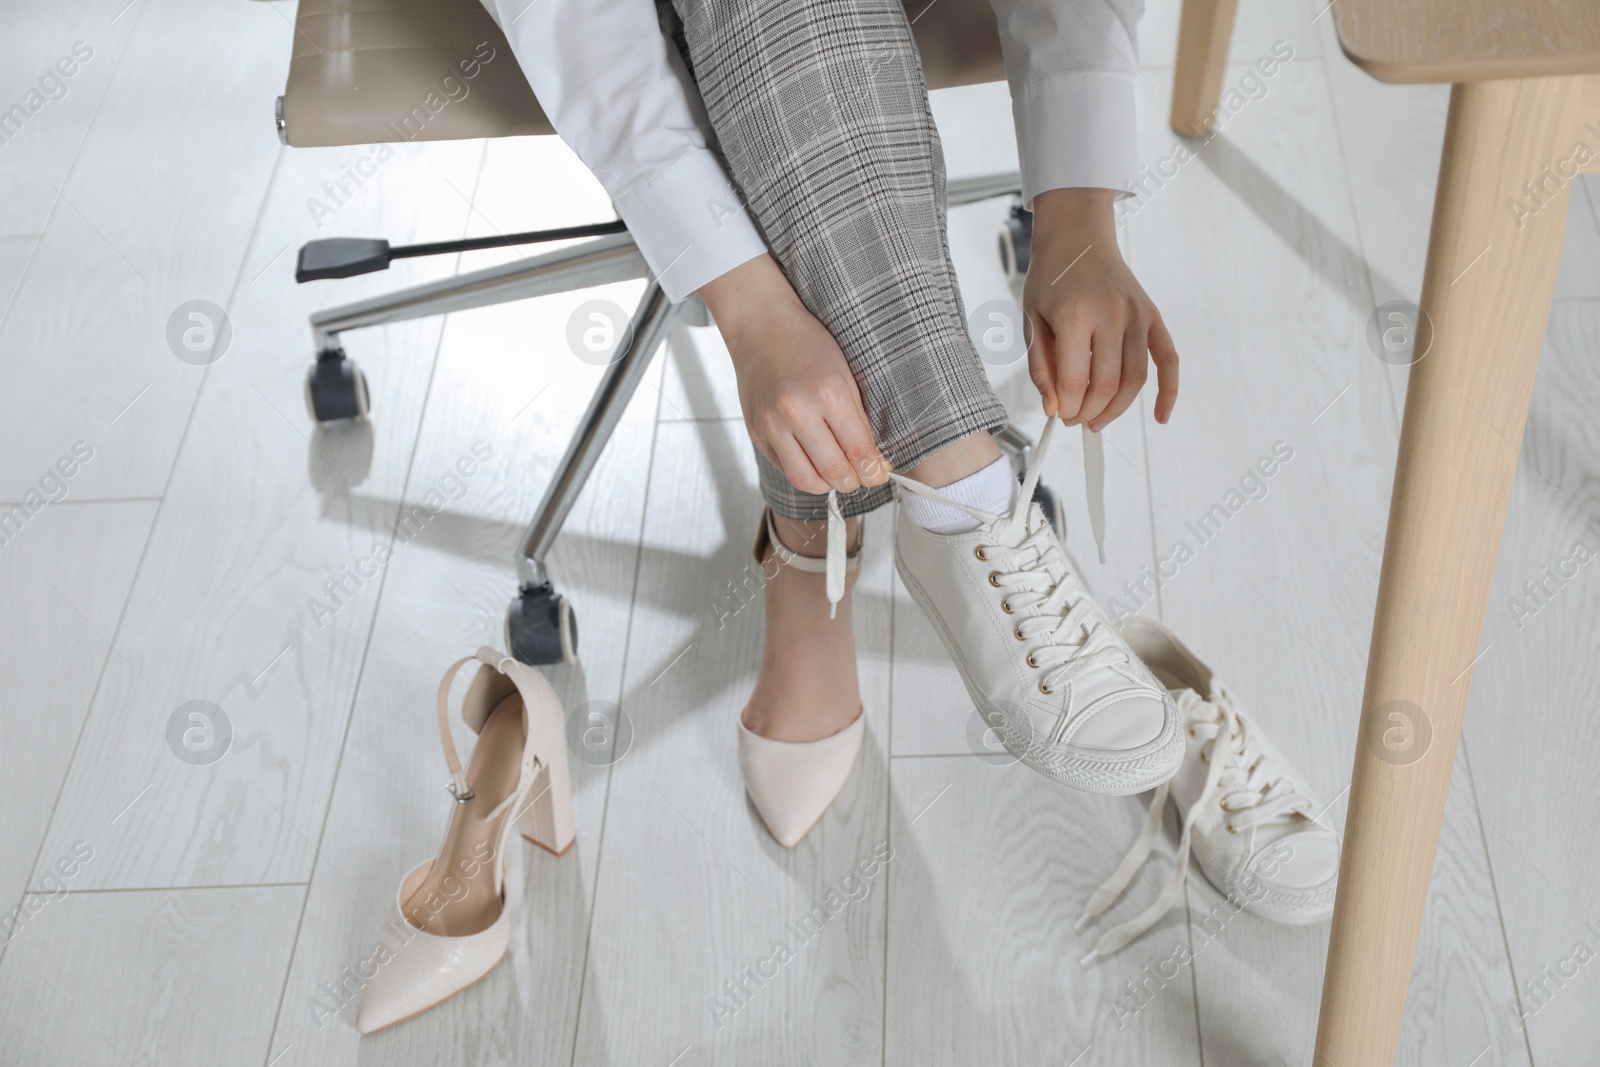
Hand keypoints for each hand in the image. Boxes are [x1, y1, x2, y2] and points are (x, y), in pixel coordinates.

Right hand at [698, 254, 889, 494]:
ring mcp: (773, 425)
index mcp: (828, 393)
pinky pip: (785, 469)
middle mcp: (797, 412)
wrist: (761, 327)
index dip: (874, 471)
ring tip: (837, 475)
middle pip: (834, 472)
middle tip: (860, 477)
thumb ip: (859, 419)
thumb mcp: (844, 374)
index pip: (859, 451)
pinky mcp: (757, 432)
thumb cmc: (808, 344)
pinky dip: (804, 472)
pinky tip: (814, 461)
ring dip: (827, 485)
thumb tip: (875, 461)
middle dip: (853, 481)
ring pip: (806, 480)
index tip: (879, 475)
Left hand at [1022, 188, 1178, 429]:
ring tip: (1097, 421)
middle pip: (1107, 385)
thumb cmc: (1050, 279)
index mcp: (1076, 315)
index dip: (1068, 408)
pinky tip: (1160, 416)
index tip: (1059, 416)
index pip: (1076, 381)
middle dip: (1088, 412)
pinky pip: (1168, 359)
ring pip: (1135, 379)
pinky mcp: (1152, 315)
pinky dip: (1168, 391)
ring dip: (1117, 409)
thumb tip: (1054, 409)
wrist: (1078, 237)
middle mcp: (1112, 314)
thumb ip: (1041, 367)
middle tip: (1074, 420)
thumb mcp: (1031, 321)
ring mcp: (1137, 314)